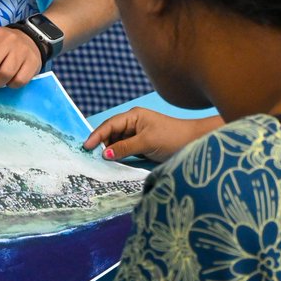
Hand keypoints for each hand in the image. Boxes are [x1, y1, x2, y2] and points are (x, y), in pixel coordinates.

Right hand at [82, 108, 223, 162]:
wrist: (194, 143)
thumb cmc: (172, 137)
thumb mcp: (147, 142)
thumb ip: (125, 147)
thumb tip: (105, 154)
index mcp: (134, 116)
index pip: (110, 125)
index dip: (97, 135)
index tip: (86, 147)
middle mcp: (133, 123)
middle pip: (111, 134)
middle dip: (102, 145)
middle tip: (92, 159)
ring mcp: (137, 135)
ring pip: (117, 144)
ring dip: (111, 153)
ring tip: (103, 164)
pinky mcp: (142, 146)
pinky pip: (125, 150)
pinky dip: (119, 157)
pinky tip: (115, 164)